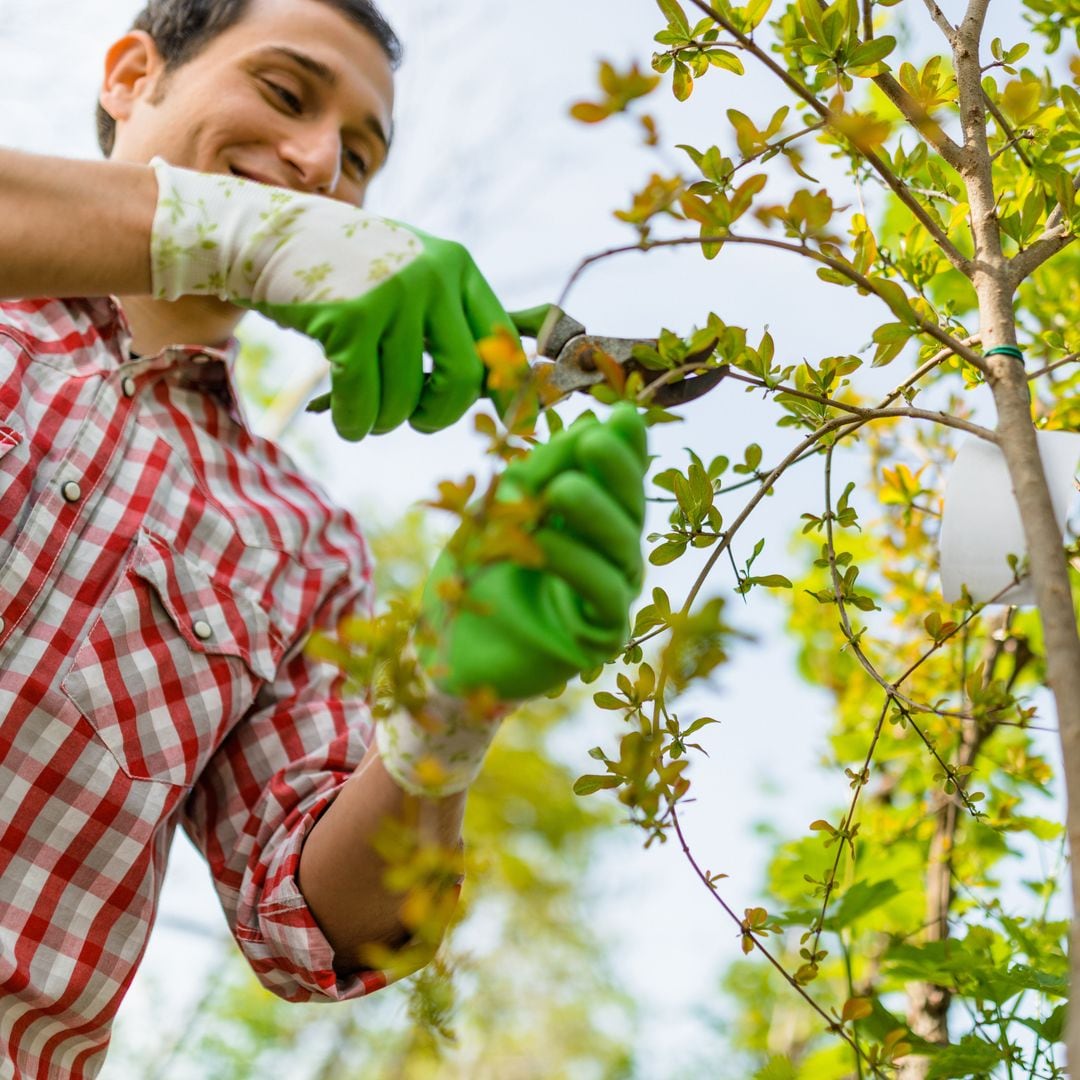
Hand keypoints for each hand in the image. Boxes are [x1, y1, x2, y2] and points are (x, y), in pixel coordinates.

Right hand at [148, 158, 522, 439]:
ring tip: (365, 412)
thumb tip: (501, 388)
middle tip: (416, 419)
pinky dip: (352, 422)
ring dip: (383, 421)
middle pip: (463, 381)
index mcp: (456, 266)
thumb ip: (450, 321)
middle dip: (438, 416)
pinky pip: (363, 400)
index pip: (502, 342)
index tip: (511, 425)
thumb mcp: (408, 276)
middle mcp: (432, 275)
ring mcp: (391, 294)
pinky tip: (343, 419)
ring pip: (407, 399)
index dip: (509, 392)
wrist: (267, 234)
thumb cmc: (345, 271)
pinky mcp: (349, 318)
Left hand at [419, 403, 648, 700]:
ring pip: (622, 547)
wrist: (447, 652)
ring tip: (561, 488)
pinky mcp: (604, 635)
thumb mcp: (497, 512)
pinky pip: (604, 592)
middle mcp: (612, 554)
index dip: (626, 449)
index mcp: (592, 521)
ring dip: (593, 512)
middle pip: (630, 508)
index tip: (620, 416)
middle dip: (616, 472)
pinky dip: (575, 561)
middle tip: (594, 440)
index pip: (620, 479)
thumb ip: (538, 473)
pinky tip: (544, 541)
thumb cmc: (474, 578)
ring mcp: (612, 595)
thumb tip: (591, 423)